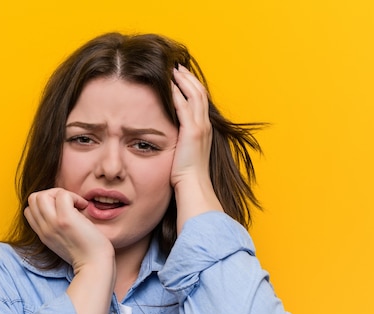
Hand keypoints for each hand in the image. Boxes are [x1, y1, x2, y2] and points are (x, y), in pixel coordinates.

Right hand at [24, 188, 113, 270]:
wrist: (95, 265)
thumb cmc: (86, 253)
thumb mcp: (63, 241)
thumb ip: (56, 227)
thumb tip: (65, 207)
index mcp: (43, 234)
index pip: (29, 210)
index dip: (45, 204)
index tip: (62, 210)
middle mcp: (44, 228)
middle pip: (33, 198)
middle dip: (51, 194)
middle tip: (69, 204)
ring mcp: (52, 224)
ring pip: (43, 195)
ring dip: (61, 193)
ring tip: (75, 204)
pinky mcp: (65, 220)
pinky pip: (62, 195)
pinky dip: (74, 196)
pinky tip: (83, 206)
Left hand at [171, 65, 222, 229]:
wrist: (193, 187)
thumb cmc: (186, 177)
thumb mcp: (183, 155)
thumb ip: (180, 144)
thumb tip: (172, 143)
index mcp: (203, 130)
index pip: (199, 102)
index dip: (191, 87)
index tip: (180, 77)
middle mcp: (204, 126)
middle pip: (199, 93)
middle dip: (188, 78)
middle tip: (176, 66)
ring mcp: (200, 127)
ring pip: (194, 95)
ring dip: (183, 80)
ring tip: (173, 69)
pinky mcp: (192, 131)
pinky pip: (184, 106)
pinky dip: (177, 93)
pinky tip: (169, 84)